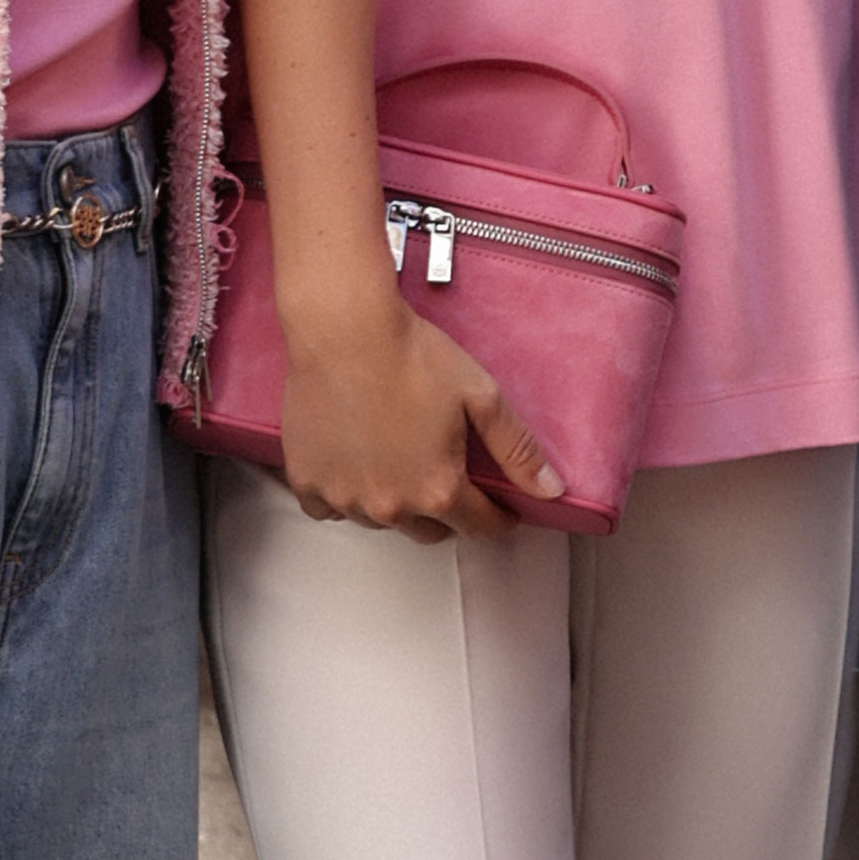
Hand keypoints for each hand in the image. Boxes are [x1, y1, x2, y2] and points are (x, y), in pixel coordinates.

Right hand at [266, 266, 540, 541]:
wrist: (344, 328)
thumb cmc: (408, 355)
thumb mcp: (480, 397)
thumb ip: (518, 449)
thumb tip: (551, 489)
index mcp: (438, 489)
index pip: (479, 527)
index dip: (498, 517)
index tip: (499, 507)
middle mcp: (390, 504)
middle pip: (430, 531)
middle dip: (447, 511)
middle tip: (446, 475)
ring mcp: (345, 497)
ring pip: (380, 520)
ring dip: (394, 502)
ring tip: (398, 462)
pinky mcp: (307, 481)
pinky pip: (330, 508)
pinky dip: (344, 496)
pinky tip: (354, 465)